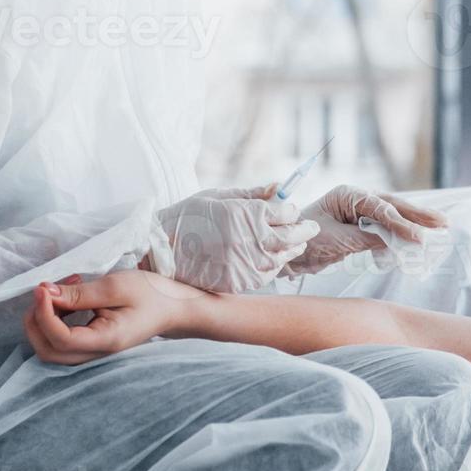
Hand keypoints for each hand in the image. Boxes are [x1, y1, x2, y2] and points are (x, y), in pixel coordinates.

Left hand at [23, 272, 204, 364]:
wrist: (174, 307)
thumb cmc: (151, 294)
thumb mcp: (116, 287)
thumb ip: (79, 293)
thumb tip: (45, 293)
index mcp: (106, 341)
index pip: (60, 339)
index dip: (44, 314)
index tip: (42, 288)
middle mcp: (96, 353)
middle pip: (48, 350)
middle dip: (36, 320)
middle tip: (46, 289)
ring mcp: (93, 351)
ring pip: (51, 347)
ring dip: (45, 318)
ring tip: (63, 287)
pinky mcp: (91, 343)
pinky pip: (61, 339)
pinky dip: (55, 318)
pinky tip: (69, 296)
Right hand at [155, 185, 317, 292]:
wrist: (161, 249)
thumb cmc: (187, 217)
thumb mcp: (217, 196)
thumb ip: (251, 193)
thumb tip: (278, 188)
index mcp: (244, 214)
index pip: (285, 213)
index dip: (291, 211)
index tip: (292, 210)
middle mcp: (248, 240)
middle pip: (291, 237)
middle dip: (303, 231)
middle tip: (309, 228)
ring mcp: (244, 264)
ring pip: (281, 258)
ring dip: (291, 250)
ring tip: (294, 244)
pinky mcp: (237, 282)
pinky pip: (265, 276)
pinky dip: (272, 267)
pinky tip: (272, 260)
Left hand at [280, 185, 447, 276]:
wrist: (287, 253)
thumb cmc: (305, 241)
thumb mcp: (337, 241)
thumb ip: (367, 238)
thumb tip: (397, 240)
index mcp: (348, 194)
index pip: (381, 208)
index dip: (402, 223)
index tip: (419, 238)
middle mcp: (356, 199)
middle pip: (393, 205)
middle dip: (419, 215)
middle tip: (443, 222)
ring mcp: (359, 212)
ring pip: (393, 215)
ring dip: (415, 223)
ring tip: (440, 226)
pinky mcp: (361, 227)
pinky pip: (386, 229)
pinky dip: (401, 234)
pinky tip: (417, 239)